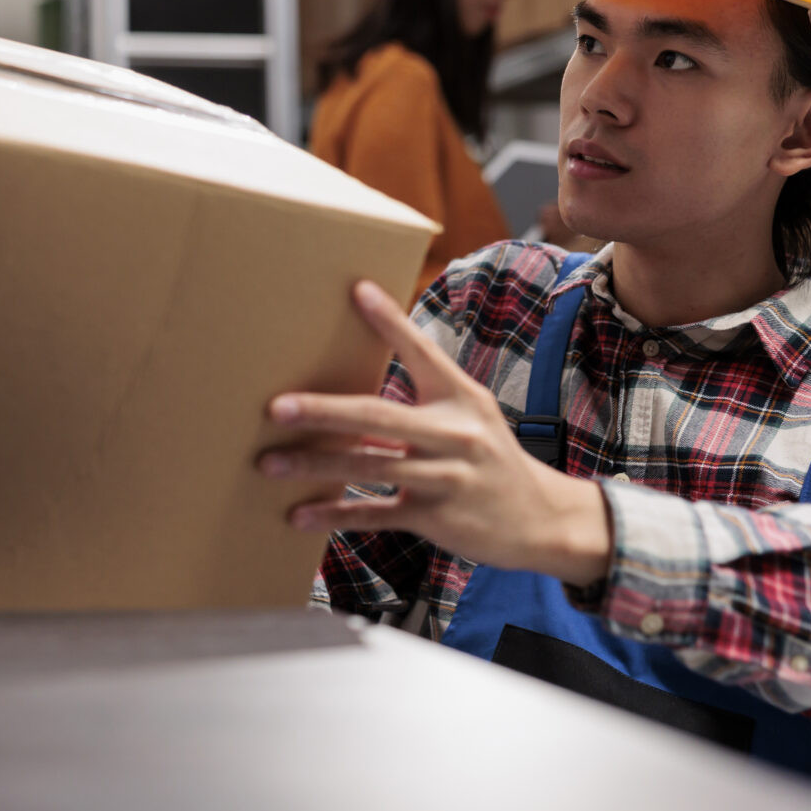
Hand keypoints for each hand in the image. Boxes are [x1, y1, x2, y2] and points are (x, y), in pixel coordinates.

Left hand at [259, 280, 612, 585]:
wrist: (541, 519)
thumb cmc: (489, 457)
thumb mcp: (472, 414)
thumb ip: (426, 390)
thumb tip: (366, 375)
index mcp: (460, 397)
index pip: (421, 351)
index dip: (389, 321)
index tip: (356, 290)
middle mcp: (454, 433)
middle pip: (377, 416)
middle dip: (323, 411)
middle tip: (276, 406)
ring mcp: (446, 476)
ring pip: (368, 466)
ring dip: (314, 465)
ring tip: (269, 462)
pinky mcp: (436, 516)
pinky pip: (376, 514)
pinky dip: (335, 515)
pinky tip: (299, 514)